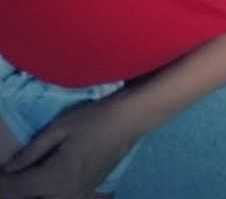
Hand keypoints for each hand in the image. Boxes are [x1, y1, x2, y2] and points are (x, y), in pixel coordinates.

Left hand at [0, 97, 137, 197]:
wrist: (129, 121)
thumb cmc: (94, 118)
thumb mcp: (60, 128)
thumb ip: (32, 151)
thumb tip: (8, 169)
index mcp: (56, 178)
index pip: (17, 188)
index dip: (2, 183)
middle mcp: (65, 195)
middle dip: (15, 190)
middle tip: (8, 176)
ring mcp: (77, 196)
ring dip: (30, 193)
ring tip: (23, 179)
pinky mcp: (84, 193)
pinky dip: (44, 193)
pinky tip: (40, 182)